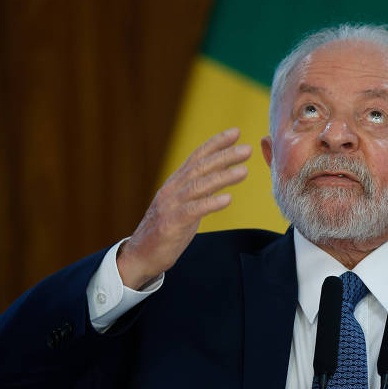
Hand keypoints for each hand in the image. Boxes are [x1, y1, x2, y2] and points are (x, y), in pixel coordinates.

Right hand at [117, 128, 249, 288]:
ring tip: (244, 171)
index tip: (236, 132)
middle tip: (247, 149)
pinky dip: (210, 203)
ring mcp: (170, 206)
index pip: (197, 157)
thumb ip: (200, 189)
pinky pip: (192, 211)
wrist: (140, 256)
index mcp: (176, 183)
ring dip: (222, 177)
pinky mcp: (170, 225)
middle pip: (200, 167)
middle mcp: (172, 190)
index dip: (216, 143)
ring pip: (198, 186)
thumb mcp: (185, 205)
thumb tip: (221, 174)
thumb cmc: (167, 229)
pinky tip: (227, 199)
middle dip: (224, 156)